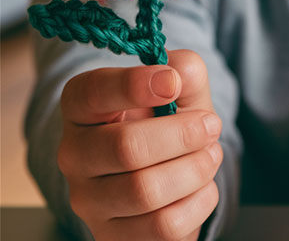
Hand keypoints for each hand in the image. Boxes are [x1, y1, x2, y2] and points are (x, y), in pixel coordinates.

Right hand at [58, 50, 221, 240]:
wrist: (170, 163)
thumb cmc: (169, 114)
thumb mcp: (179, 82)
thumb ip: (182, 68)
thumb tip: (175, 76)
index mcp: (81, 104)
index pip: (94, 92)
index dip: (134, 85)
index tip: (172, 83)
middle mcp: (74, 152)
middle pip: (126, 147)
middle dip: (182, 134)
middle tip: (211, 124)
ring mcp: (88, 200)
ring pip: (145, 191)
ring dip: (194, 169)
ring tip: (210, 154)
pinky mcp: (112, 237)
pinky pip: (163, 226)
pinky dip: (197, 201)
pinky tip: (201, 185)